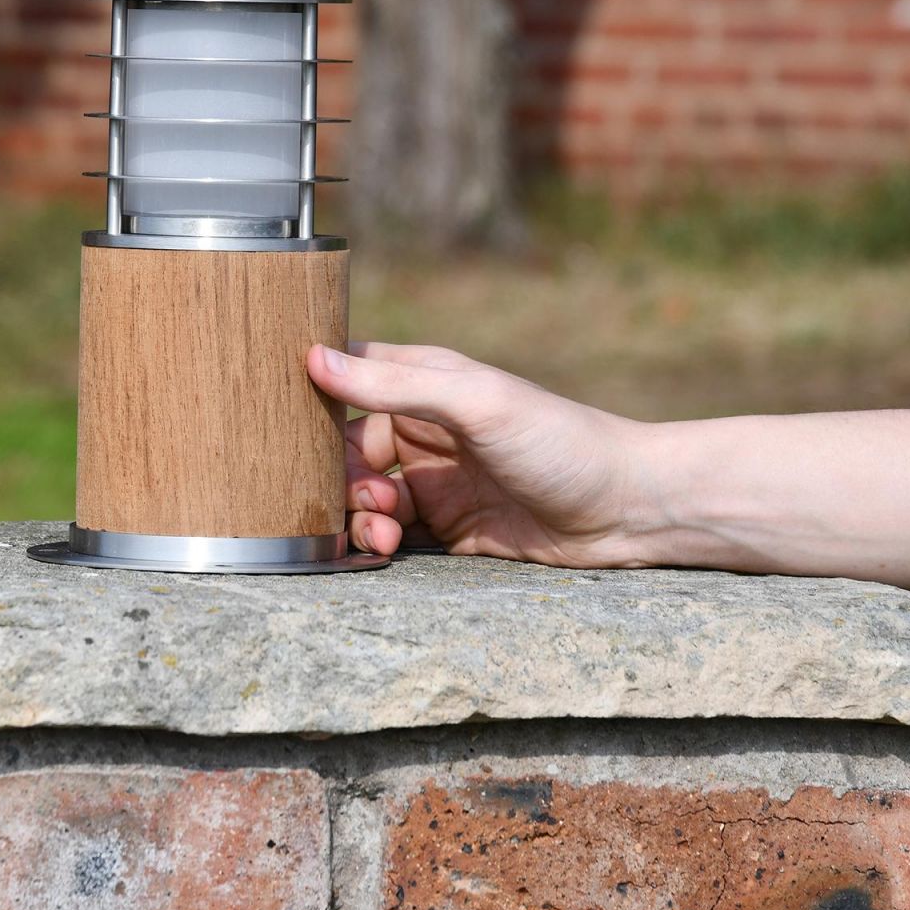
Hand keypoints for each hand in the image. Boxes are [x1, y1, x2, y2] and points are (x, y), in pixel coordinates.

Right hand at [305, 342, 656, 566]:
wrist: (626, 509)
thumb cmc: (559, 440)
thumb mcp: (476, 402)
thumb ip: (395, 384)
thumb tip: (312, 358)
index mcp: (426, 383)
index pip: (348, 381)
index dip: (314, 402)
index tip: (283, 431)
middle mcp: (424, 430)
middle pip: (345, 451)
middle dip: (341, 478)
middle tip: (371, 500)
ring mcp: (435, 482)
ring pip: (363, 499)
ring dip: (360, 516)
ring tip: (387, 533)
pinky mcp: (448, 532)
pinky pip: (391, 537)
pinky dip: (376, 545)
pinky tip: (388, 551)